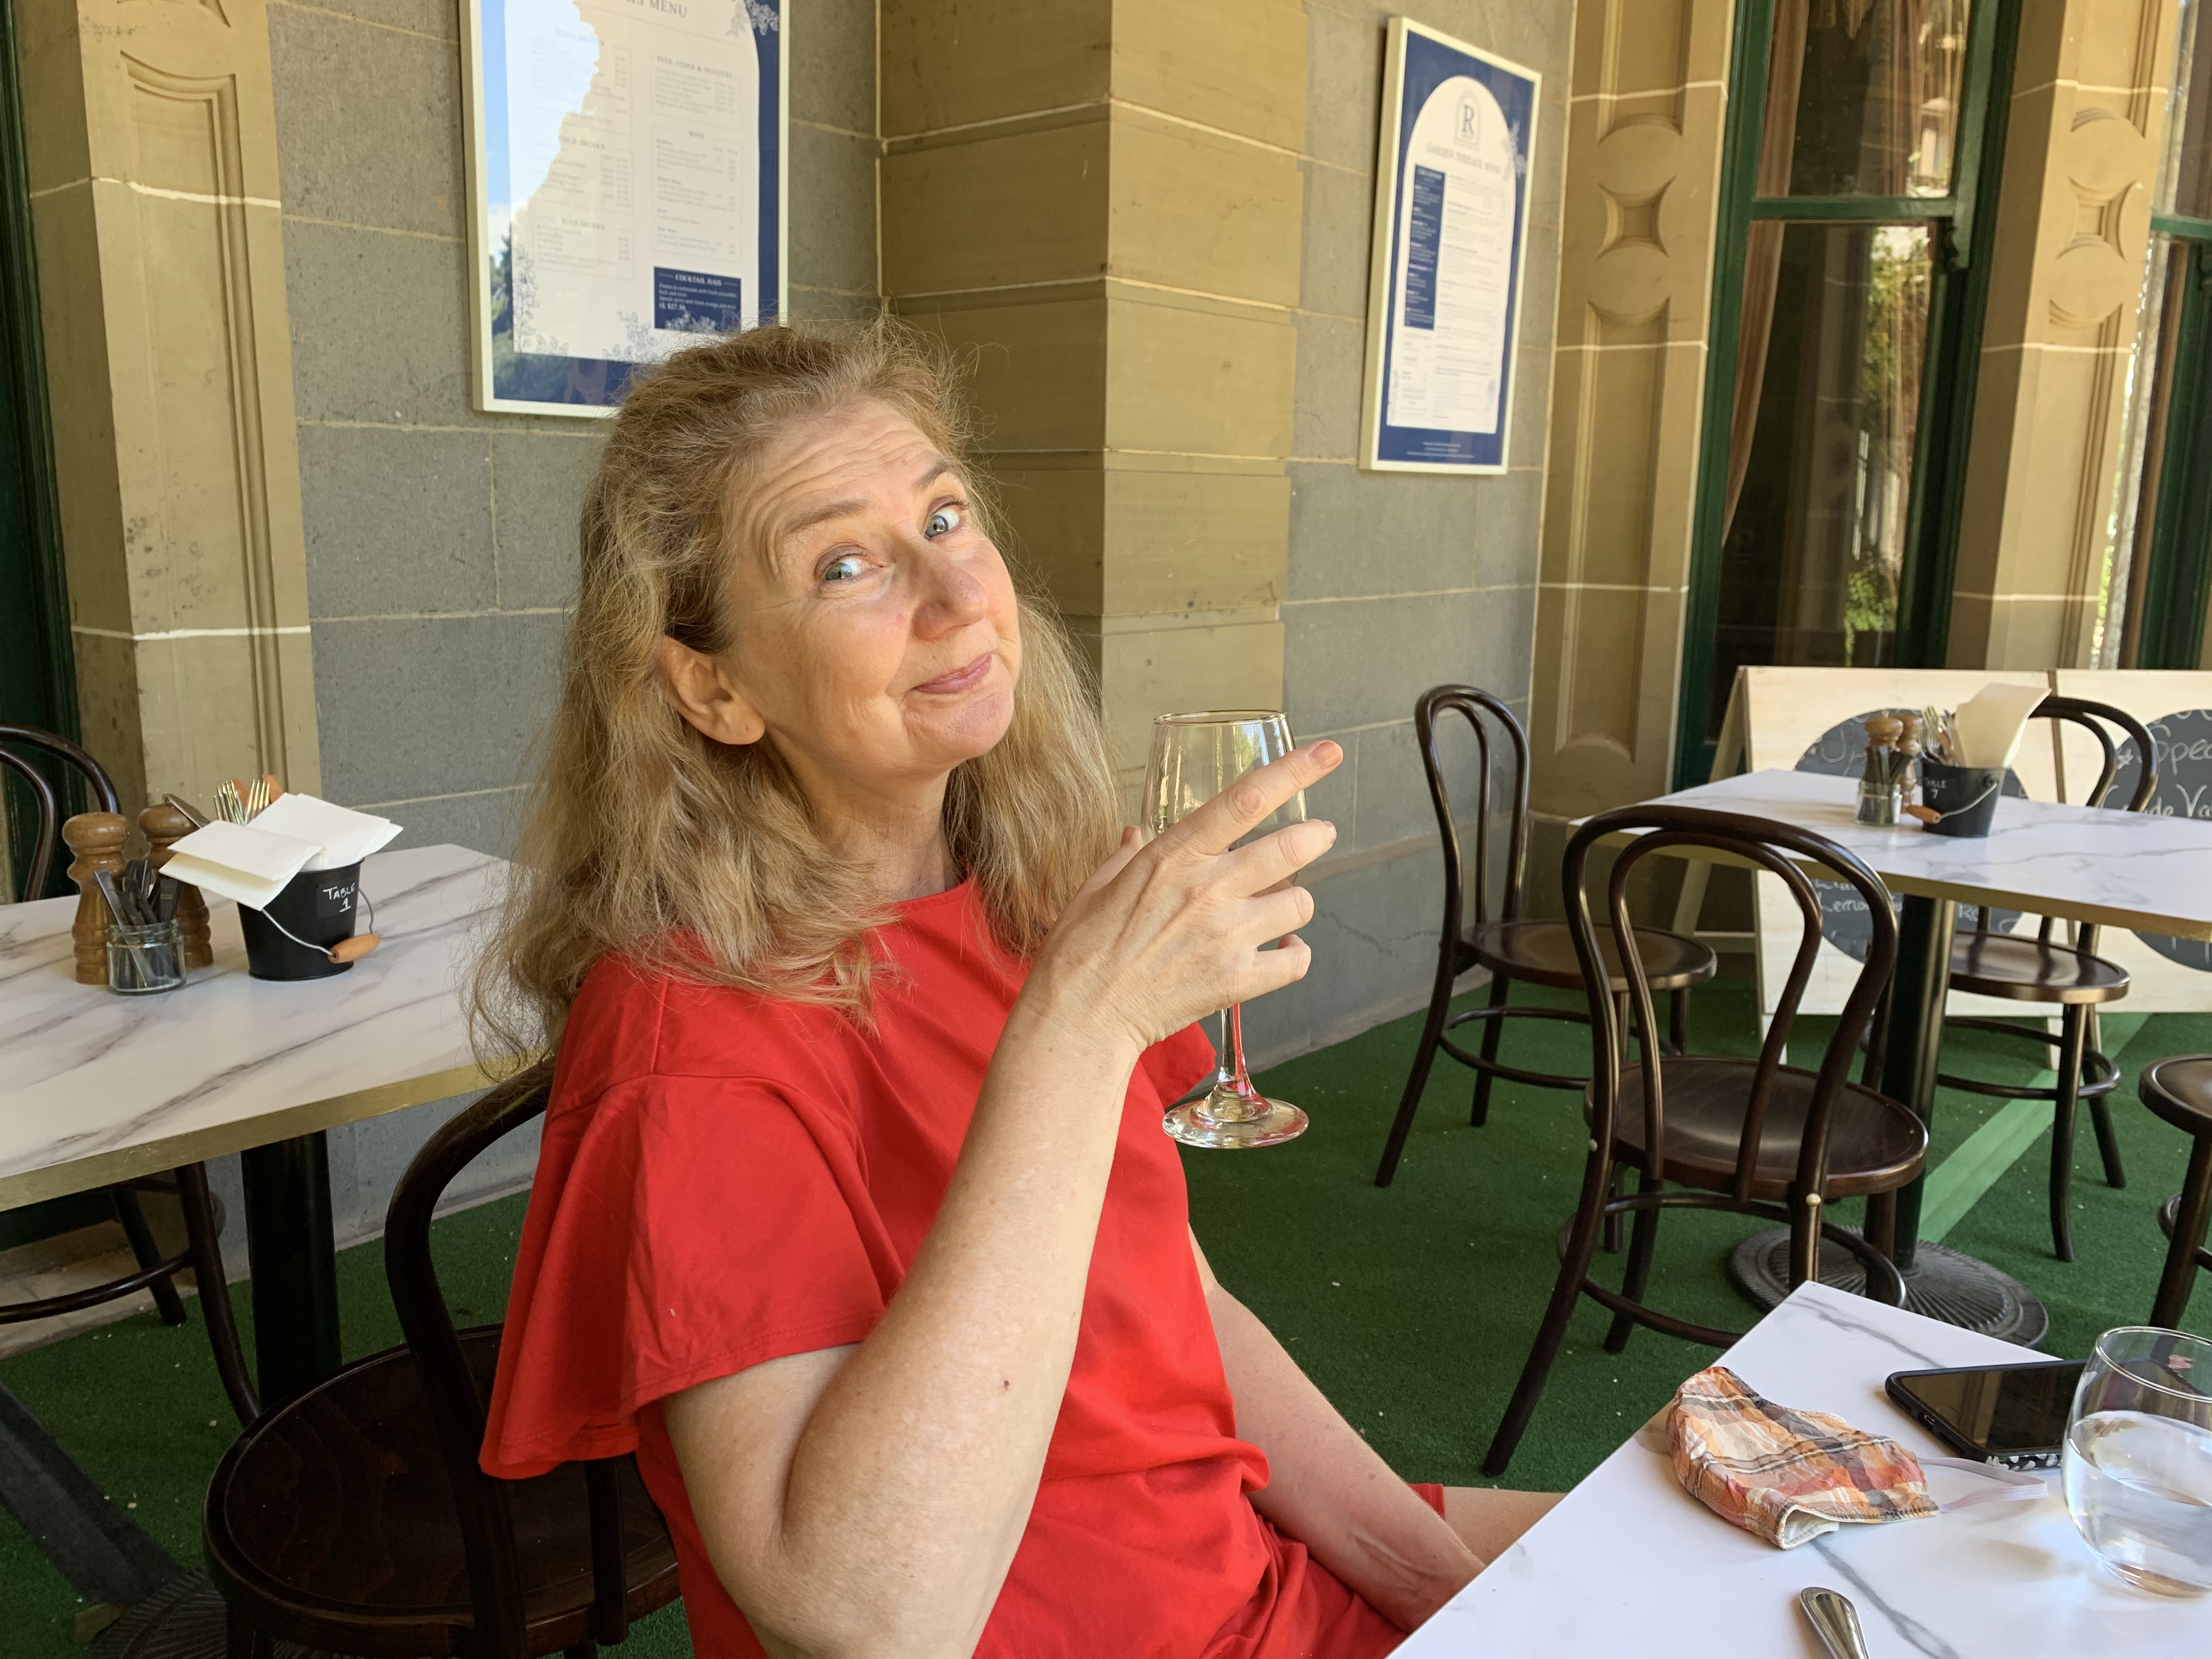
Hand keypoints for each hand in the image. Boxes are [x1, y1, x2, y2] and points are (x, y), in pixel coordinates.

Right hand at [1026, 740, 1342, 1052]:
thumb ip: (1128, 856)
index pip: (1246, 799)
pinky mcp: (1236, 981)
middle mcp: (1207, 889)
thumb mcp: (1097, 885)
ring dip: (1297, 900)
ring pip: (1301, 902)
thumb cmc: (1080, 949)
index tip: (1327, 752)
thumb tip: (1136, 834)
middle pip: (1291, 847)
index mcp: (1174, 855)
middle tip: (1319, 833)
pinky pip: (1296, 960)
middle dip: (1316, 835)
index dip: (1295, 770)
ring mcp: (1226, 936)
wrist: (1081, 1015)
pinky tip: (1285, 948)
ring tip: (1282, 905)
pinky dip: (1297, 953)